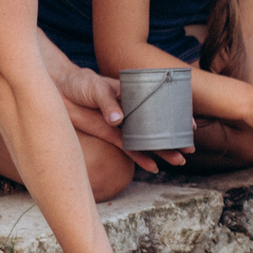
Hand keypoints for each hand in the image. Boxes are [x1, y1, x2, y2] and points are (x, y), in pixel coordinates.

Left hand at [52, 60, 186, 172]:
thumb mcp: (96, 89)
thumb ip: (108, 104)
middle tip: (190, 149)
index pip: (162, 106)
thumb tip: (119, 120)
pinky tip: (153, 168)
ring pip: (147, 141)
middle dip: (175, 139)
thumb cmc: (82, 84)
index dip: (177, 115)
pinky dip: (141, 159)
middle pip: (158, 127)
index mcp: (135, 96)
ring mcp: (123, 126)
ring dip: (162, 152)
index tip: (191, 125)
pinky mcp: (111, 136)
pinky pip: (129, 150)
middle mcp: (133, 112)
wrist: (61, 91)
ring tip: (179, 161)